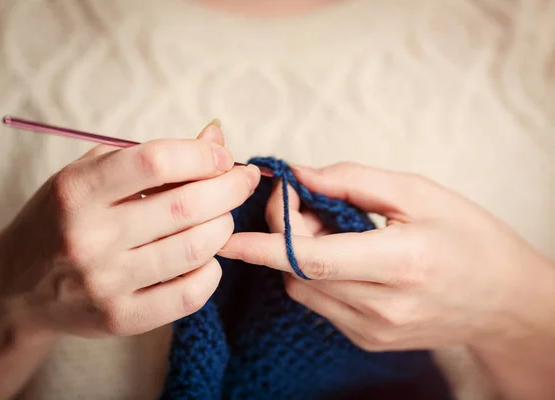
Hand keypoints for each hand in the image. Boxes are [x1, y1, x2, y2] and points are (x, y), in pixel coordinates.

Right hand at [0, 122, 259, 337]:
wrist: (16, 286)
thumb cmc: (62, 218)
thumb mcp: (89, 174)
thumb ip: (150, 155)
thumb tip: (216, 136)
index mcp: (78, 191)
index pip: (156, 162)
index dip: (203, 154)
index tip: (223, 156)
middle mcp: (88, 237)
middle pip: (185, 206)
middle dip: (229, 188)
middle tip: (241, 181)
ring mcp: (105, 283)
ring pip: (195, 249)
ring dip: (223, 227)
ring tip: (222, 216)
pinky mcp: (120, 319)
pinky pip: (190, 294)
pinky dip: (212, 270)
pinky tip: (207, 256)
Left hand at [220, 162, 554, 353]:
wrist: (504, 300)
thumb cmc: (469, 237)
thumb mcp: (419, 193)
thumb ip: (353, 181)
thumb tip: (299, 175)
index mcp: (400, 264)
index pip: (311, 258)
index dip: (262, 245)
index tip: (226, 235)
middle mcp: (382, 307)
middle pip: (300, 271)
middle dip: (285, 233)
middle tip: (307, 201)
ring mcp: (374, 331)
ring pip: (303, 289)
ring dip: (298, 255)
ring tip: (332, 229)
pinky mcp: (368, 340)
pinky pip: (320, 303)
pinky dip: (315, 274)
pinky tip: (341, 255)